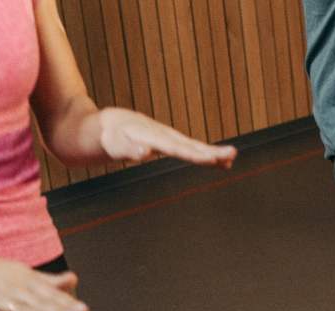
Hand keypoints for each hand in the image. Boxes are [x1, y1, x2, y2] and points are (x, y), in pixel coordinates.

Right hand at [0, 248, 88, 310]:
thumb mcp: (21, 272)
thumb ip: (47, 281)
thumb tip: (74, 279)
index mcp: (25, 280)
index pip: (49, 294)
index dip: (66, 302)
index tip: (84, 310)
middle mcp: (14, 289)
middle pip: (39, 302)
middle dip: (58, 309)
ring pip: (20, 309)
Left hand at [98, 107, 236, 168]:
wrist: (102, 126)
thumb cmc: (106, 137)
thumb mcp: (113, 144)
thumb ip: (128, 149)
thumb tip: (146, 154)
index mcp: (152, 137)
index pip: (177, 148)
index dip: (195, 154)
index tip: (212, 158)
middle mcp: (162, 135)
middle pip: (190, 145)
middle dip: (212, 151)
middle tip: (232, 155)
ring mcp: (165, 137)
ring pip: (192, 146)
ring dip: (211, 153)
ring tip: (231, 159)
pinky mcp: (165, 141)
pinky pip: (187, 148)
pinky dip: (202, 154)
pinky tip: (215, 161)